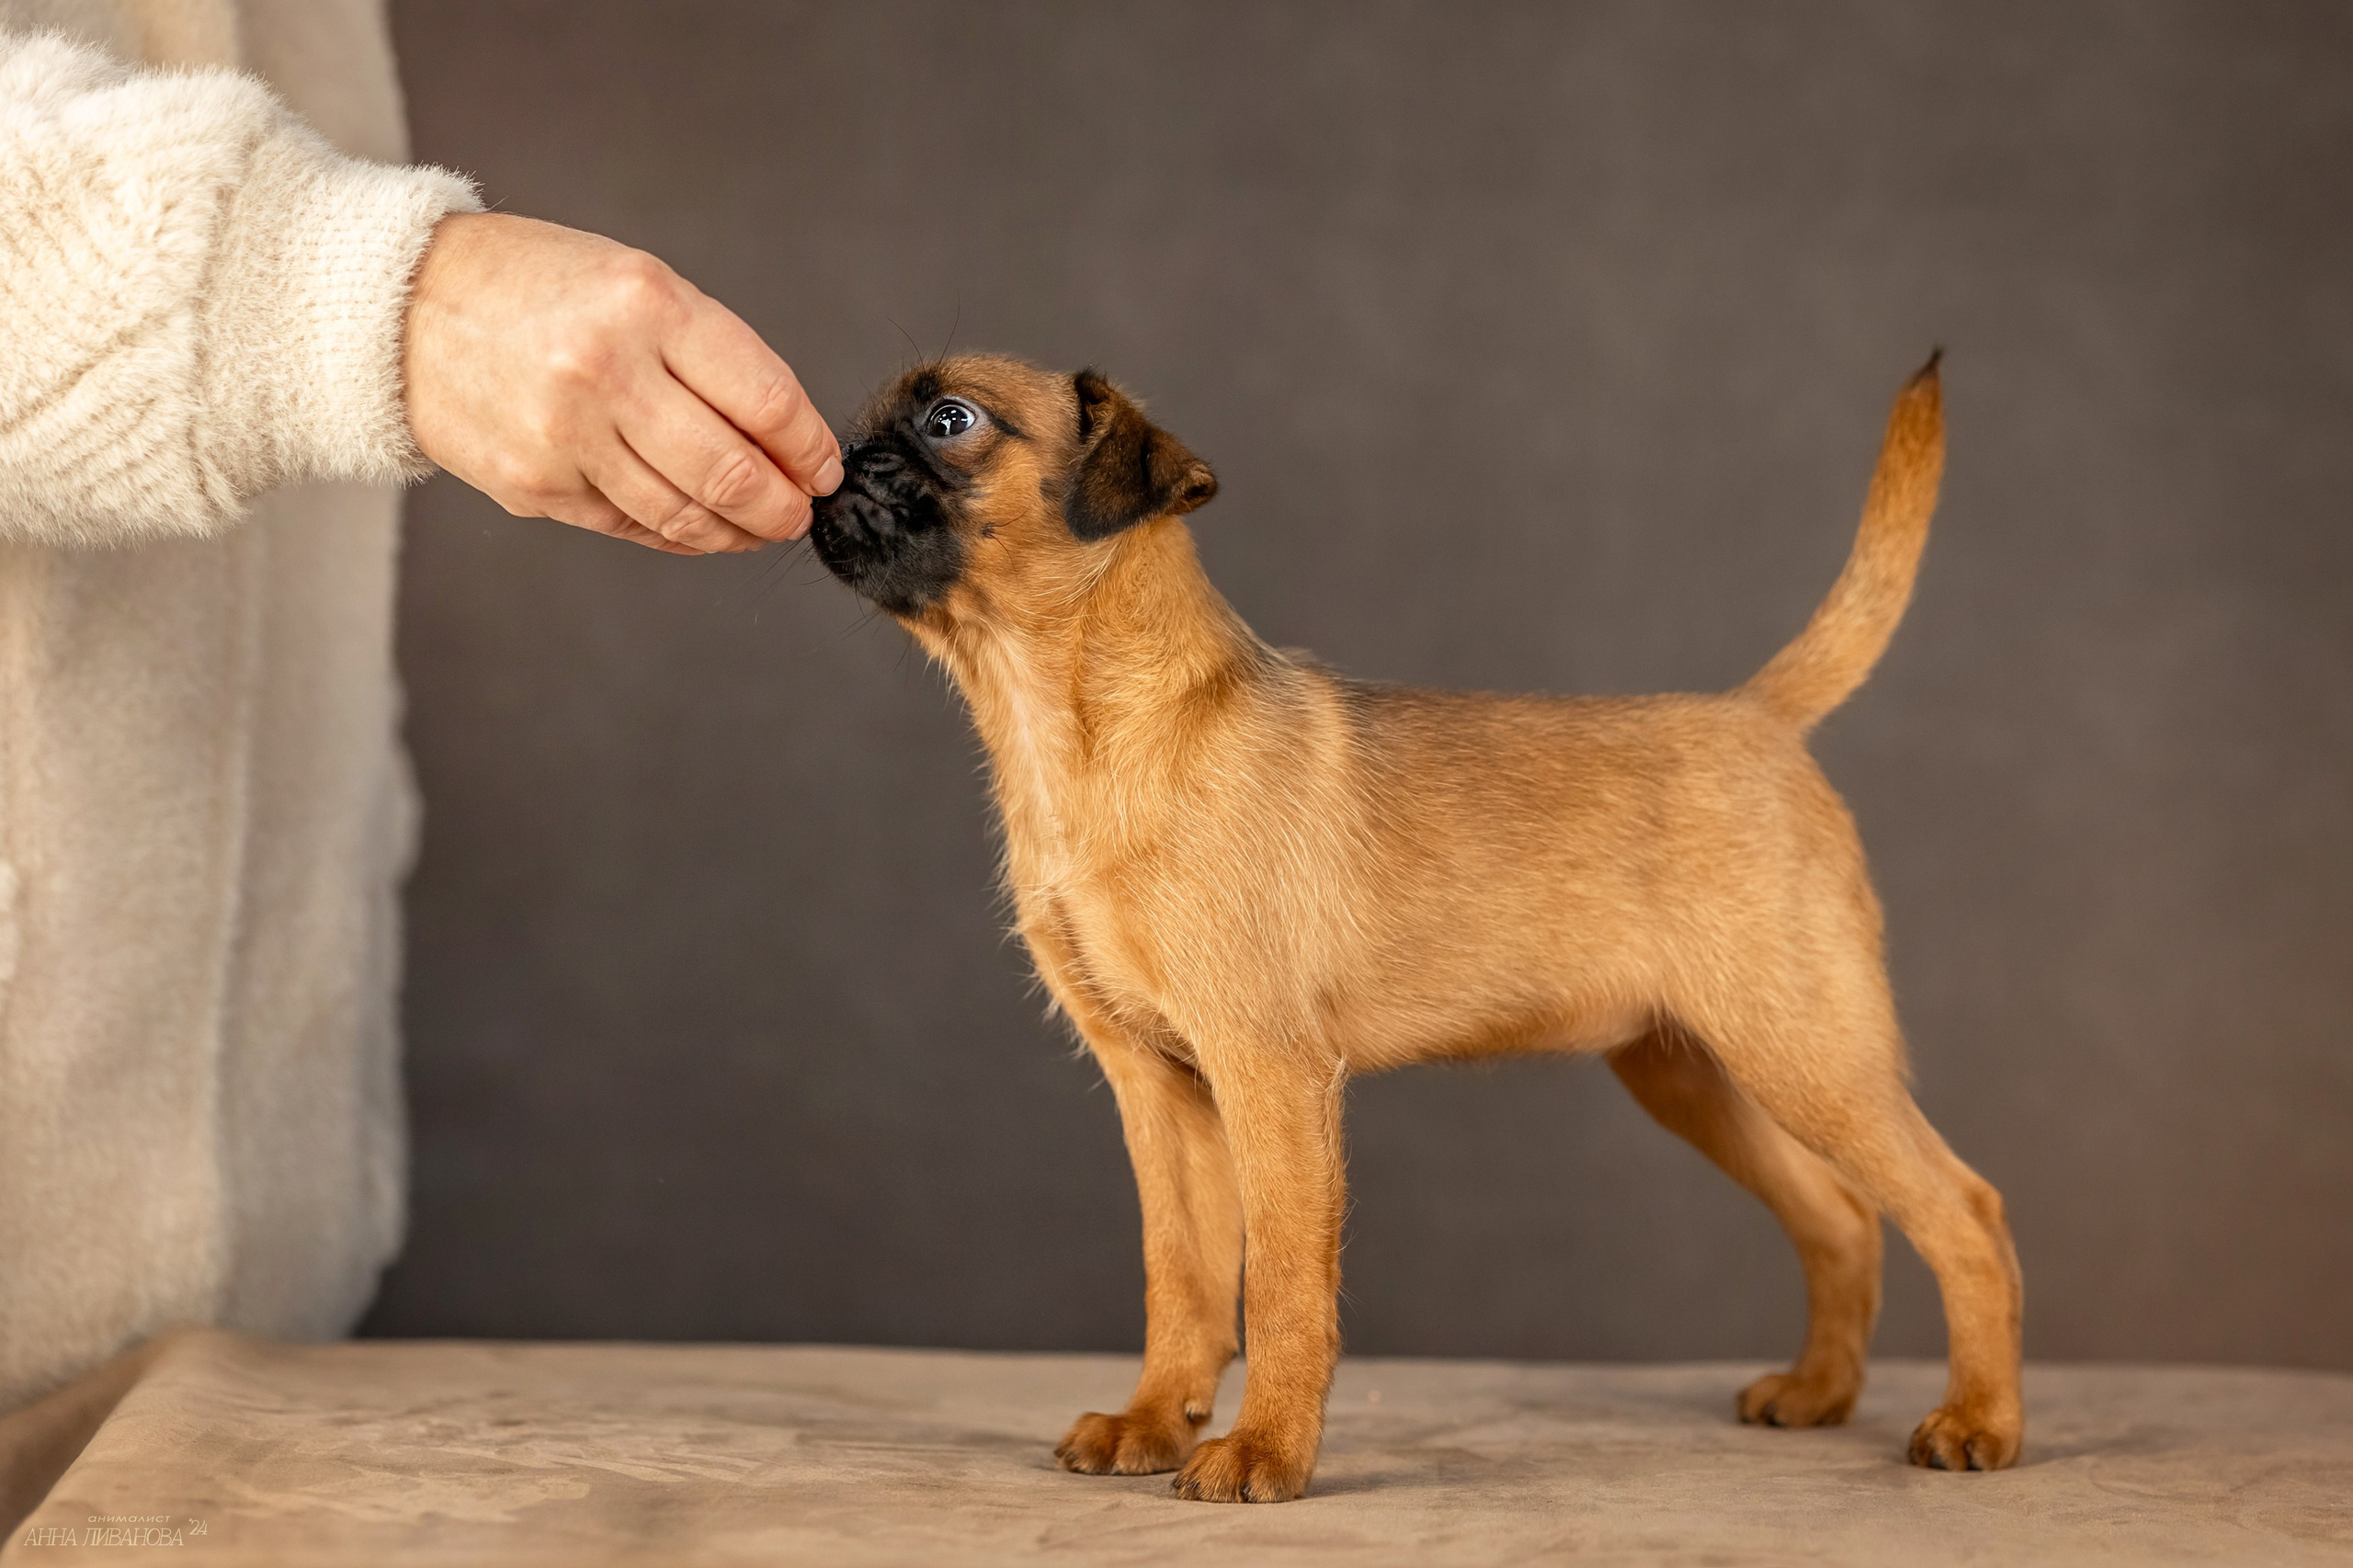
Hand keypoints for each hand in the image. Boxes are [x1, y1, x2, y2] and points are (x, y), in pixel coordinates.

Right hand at [402, 213, 840, 553]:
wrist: (398, 306)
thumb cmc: (534, 287)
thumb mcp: (633, 281)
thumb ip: (711, 354)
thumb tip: (786, 439)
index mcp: (645, 304)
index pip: (765, 400)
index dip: (809, 447)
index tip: (823, 466)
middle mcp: (605, 371)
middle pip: (733, 472)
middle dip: (784, 505)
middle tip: (800, 512)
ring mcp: (565, 437)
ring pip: (685, 514)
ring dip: (739, 532)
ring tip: (761, 526)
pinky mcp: (536, 487)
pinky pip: (633, 528)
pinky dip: (681, 537)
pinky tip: (702, 530)